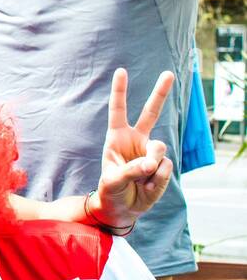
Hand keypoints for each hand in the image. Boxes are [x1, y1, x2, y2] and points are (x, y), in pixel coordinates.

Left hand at [93, 68, 173, 229]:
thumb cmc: (110, 191)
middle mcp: (137, 140)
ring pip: (159, 149)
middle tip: (168, 74)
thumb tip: (152, 163)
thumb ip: (130, 171)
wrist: (121, 209)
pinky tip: (148, 186)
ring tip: (141, 179)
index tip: (121, 71)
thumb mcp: (112, 181)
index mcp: (117, 138)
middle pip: (151, 113)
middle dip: (160, 93)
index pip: (118, 111)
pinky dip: (156, 180)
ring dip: (150, 165)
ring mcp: (151, 152)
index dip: (120, 91)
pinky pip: (165, 168)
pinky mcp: (163, 166)